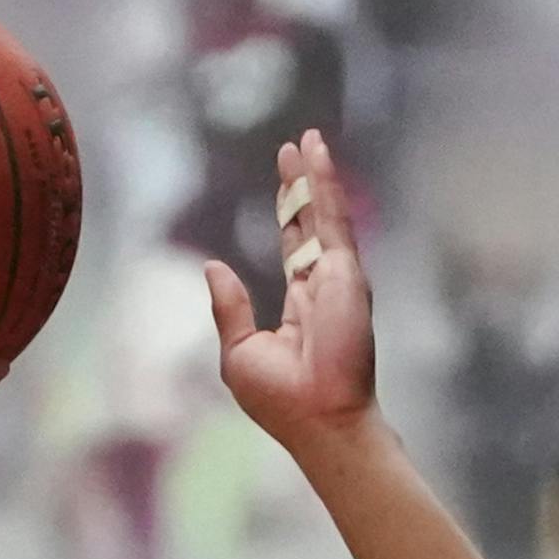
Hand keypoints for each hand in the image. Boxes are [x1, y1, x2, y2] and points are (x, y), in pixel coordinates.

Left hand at [205, 130, 376, 449]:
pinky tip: (317, 154)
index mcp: (300, 307)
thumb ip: (229, 306)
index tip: (284, 185)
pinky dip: (326, 183)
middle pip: (310, 223)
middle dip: (302, 185)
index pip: (294, 249)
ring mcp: (338, 278)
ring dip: (315, 175)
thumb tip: (212, 266)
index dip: (288, 214)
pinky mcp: (346, 273)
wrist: (318, 419)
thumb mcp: (240, 351)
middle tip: (293, 149)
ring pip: (324, 213)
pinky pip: (333, 217)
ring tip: (306, 139)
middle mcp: (323, 287)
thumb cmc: (280, 399)